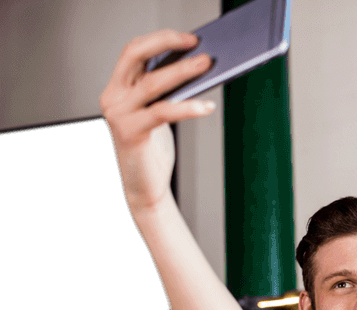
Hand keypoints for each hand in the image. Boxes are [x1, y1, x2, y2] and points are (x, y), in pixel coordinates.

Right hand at [99, 30, 216, 213]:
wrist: (144, 188)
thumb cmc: (153, 150)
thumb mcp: (158, 113)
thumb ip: (167, 92)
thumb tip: (198, 68)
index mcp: (118, 88)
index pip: (134, 51)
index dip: (160, 39)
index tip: (189, 38)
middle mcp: (113, 97)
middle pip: (135, 56)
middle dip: (166, 44)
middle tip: (197, 46)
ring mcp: (118, 114)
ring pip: (152, 83)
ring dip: (183, 72)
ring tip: (207, 66)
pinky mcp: (129, 133)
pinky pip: (162, 112)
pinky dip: (187, 107)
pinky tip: (207, 106)